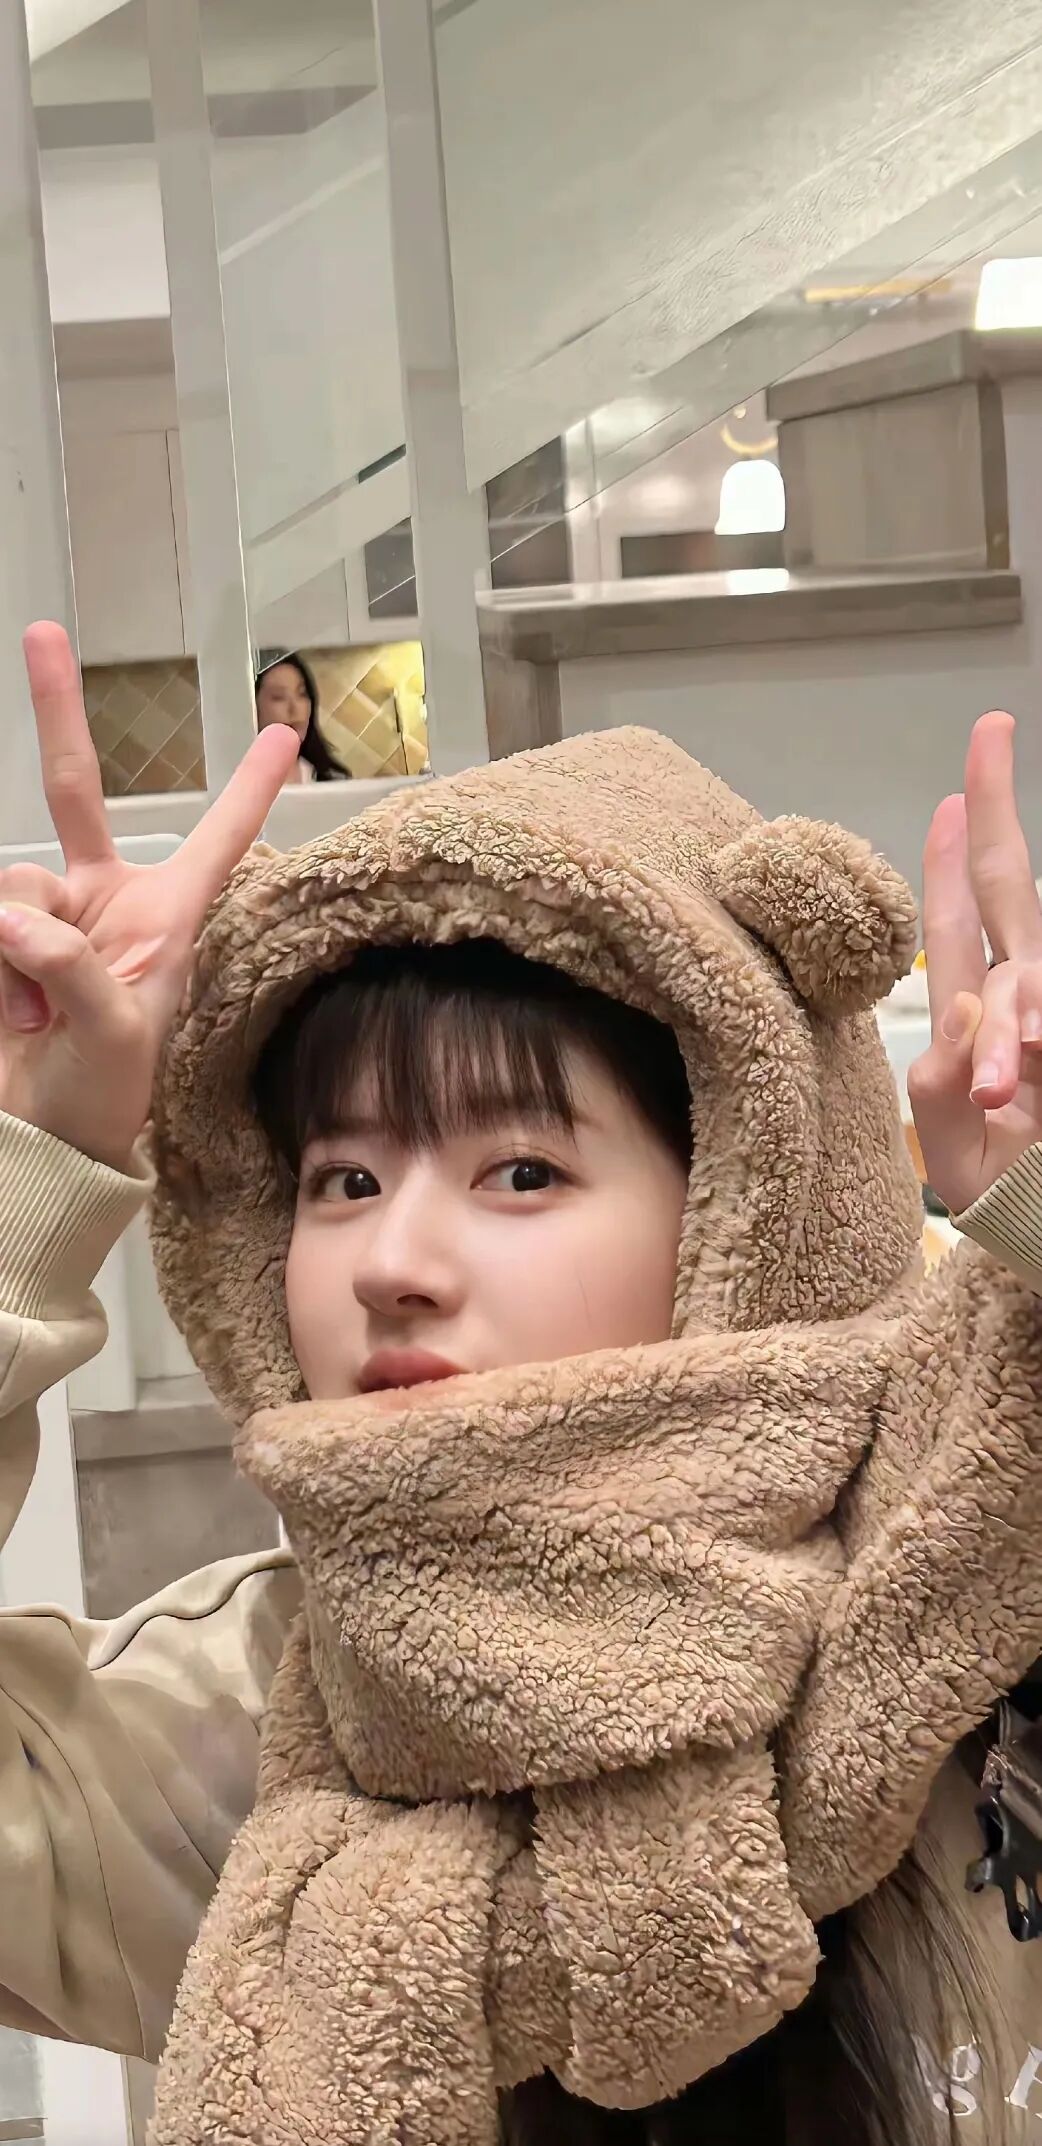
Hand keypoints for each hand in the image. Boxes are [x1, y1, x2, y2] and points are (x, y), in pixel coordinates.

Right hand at [0, 623, 297, 1171]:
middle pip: (74, 790)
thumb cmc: (104, 1103)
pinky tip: (9, 1016)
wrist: (39, 1142)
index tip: (284, 730)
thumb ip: (70, 966)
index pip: (215, 841)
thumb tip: (9, 914)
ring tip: (30, 1019)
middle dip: (57, 708)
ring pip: (10, 879)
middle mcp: (104, 902)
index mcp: (166, 920)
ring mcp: (43, 915)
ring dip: (10, 953)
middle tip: (42, 633)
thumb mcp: (114, 1039)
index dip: (248, 788)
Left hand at [908, 710, 1041, 1215]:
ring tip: (999, 1095)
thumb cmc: (1001, 1198)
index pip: (957, 920)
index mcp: (976, 1021)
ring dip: (1011, 1029)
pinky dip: (1029, 1036)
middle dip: (994, 812)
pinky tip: (1020, 1075)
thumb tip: (964, 1002)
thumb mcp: (953, 1149)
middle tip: (990, 732)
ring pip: (1030, 974)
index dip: (948, 856)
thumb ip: (946, 1081)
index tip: (948, 794)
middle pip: (1006, 889)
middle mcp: (1022, 1007)